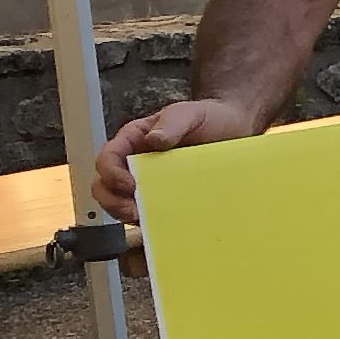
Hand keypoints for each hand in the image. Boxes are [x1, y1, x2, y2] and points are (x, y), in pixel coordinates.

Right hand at [94, 97, 255, 222]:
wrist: (234, 129)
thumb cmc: (207, 117)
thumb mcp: (189, 114)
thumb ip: (172, 123)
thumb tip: (154, 139)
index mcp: (132, 141)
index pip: (107, 158)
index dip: (110, 173)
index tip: (129, 185)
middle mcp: (134, 163)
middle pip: (105, 186)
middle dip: (112, 202)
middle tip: (132, 212)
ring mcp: (148, 182)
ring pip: (121, 203)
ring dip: (125, 215)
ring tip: (143, 221)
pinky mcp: (165, 197)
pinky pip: (149, 212)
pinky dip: (149, 220)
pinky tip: (161, 224)